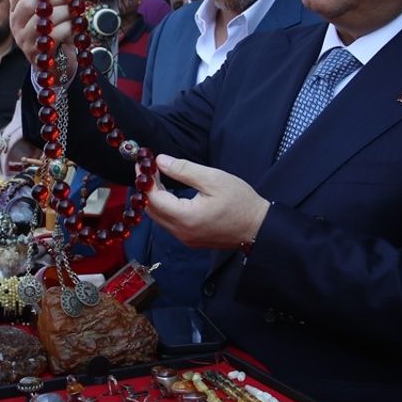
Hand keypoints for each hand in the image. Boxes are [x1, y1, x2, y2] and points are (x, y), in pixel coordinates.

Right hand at [9, 0, 77, 81]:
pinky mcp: (38, 53)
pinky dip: (69, 27)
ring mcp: (24, 40)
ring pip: (43, 19)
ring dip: (65, 11)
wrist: (57, 62)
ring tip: (76, 11)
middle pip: (28, 3)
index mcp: (16, 9)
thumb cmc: (56, 29)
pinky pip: (55, 34)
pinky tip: (76, 26)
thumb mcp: (52, 9)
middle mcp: (15, 24)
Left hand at [142, 154, 269, 248]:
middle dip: (146, 189)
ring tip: (157, 178)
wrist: (259, 227)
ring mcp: (186, 239)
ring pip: (159, 219)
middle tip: (148, 169)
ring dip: (155, 199)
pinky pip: (170, 224)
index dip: (145, 181)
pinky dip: (165, 208)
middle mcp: (181, 232)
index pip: (153, 199)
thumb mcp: (213, 179)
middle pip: (152, 211)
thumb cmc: (240, 202)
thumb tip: (160, 161)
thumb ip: (184, 170)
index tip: (143, 164)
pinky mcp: (191, 240)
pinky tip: (169, 194)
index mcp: (185, 218)